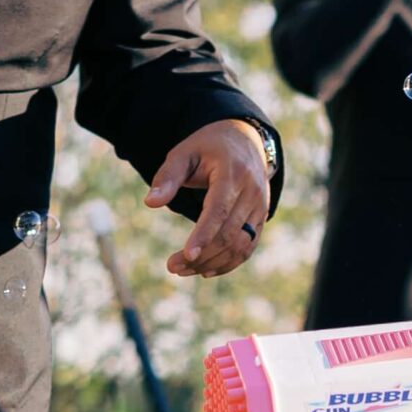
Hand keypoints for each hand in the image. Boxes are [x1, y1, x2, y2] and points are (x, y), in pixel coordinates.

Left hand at [146, 119, 272, 277]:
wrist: (245, 140)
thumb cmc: (207, 148)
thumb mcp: (184, 153)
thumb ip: (168, 177)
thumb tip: (151, 202)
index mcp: (232, 173)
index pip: (219, 210)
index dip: (204, 235)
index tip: (187, 255)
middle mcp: (252, 192)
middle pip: (229, 233)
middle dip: (202, 255)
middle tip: (172, 267)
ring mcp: (260, 207)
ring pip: (240, 245)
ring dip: (212, 263)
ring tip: (183, 270)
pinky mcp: (261, 218)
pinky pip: (248, 247)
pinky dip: (228, 263)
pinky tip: (205, 271)